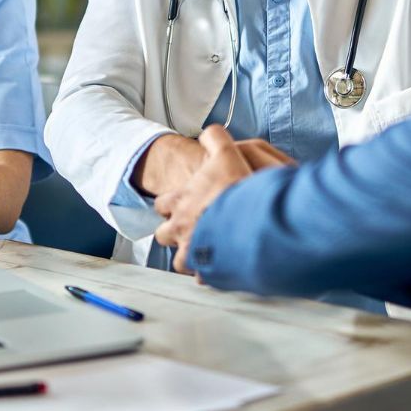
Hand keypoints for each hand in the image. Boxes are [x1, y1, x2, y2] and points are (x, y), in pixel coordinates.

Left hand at [154, 126, 293, 272]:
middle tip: (192, 230)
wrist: (248, 219)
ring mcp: (191, 251)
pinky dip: (209, 275)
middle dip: (175, 233)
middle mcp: (179, 228)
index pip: (162, 204)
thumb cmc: (234, 187)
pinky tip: (221, 270)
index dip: (171, 204)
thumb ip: (215, 139)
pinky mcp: (206, 271)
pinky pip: (202, 277)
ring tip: (206, 253)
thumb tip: (209, 132)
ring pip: (180, 260)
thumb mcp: (225, 153)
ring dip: (191, 256)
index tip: (180, 204)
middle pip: (165, 234)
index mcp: (181, 202)